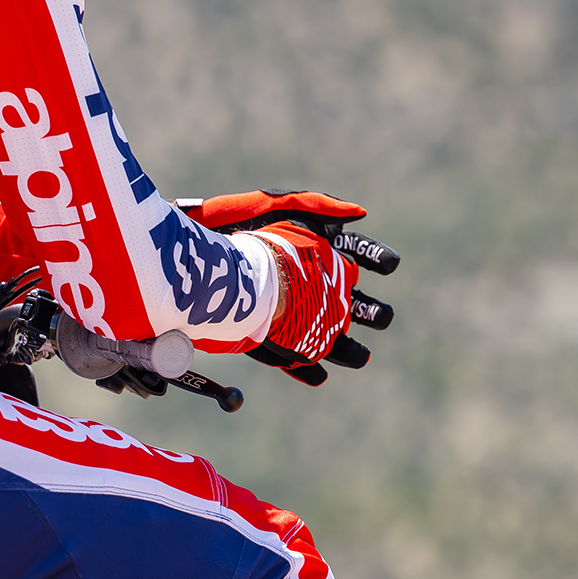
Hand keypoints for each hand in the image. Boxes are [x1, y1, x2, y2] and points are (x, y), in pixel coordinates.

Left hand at [180, 190, 398, 385]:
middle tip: (381, 316)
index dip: (374, 257)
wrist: (187, 264)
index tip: (390, 264)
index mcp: (308, 246)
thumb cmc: (229, 229)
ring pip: (324, 331)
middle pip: (347, 297)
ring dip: (345, 345)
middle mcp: (302, 278)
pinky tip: (318, 373)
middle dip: (369, 309)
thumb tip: (362, 214)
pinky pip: (288, 354)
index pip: (354, 250)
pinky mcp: (263, 334)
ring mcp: (285, 309)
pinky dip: (304, 366)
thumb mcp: (272, 205)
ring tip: (360, 355)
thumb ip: (315, 204)